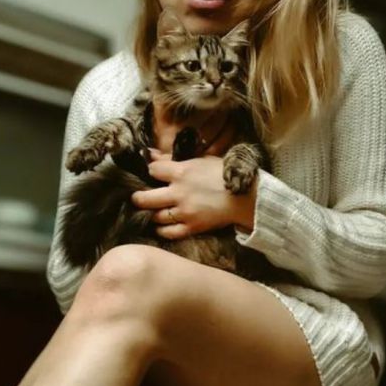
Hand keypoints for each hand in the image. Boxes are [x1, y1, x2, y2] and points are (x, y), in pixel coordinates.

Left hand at [131, 151, 253, 238]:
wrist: (247, 197)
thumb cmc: (225, 174)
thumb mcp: (201, 159)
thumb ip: (173, 158)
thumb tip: (150, 153)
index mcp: (182, 172)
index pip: (152, 170)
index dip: (150, 171)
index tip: (153, 173)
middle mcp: (179, 193)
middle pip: (145, 198)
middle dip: (138, 197)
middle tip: (138, 197)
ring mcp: (185, 212)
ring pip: (155, 216)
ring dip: (150, 213)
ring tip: (151, 210)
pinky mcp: (192, 227)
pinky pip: (168, 232)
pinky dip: (161, 230)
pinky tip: (160, 225)